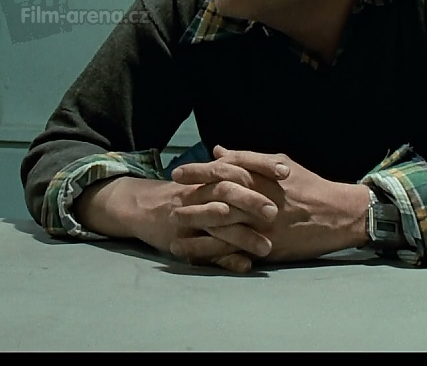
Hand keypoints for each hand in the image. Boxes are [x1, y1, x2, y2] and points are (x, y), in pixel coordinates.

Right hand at [73, 174, 277, 273]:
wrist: (141, 207)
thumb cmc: (184, 192)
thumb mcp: (205, 176)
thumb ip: (233, 167)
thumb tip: (269, 159)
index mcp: (207, 176)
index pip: (236, 165)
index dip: (260, 166)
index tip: (286, 171)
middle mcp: (197, 195)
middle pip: (224, 193)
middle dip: (250, 201)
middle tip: (275, 211)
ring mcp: (189, 219)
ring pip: (217, 227)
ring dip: (242, 237)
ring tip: (267, 247)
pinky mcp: (183, 242)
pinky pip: (206, 253)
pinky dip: (226, 260)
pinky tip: (245, 266)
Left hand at [171, 146, 371, 266]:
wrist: (338, 215)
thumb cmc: (308, 184)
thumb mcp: (279, 164)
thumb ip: (247, 158)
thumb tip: (217, 151)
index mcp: (260, 179)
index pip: (222, 172)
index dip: (197, 172)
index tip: (177, 173)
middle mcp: (258, 202)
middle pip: (216, 201)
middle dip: (191, 204)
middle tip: (170, 207)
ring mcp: (262, 227)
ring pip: (222, 230)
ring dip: (196, 233)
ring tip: (174, 235)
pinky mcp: (268, 248)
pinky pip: (236, 252)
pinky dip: (215, 254)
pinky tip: (197, 257)